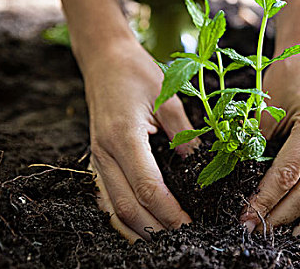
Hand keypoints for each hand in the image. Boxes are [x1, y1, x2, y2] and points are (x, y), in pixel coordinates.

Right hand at [82, 37, 192, 241]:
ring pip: (113, 210)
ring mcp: (97, 159)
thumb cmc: (137, 72)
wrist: (104, 58)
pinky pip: (107, 198)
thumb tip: (202, 167)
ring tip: (165, 240)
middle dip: (157, 230)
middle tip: (185, 238)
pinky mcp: (97, 160)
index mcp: (124, 137)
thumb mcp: (169, 97)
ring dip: (138, 230)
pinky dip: (125, 217)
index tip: (193, 225)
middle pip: (127, 208)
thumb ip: (185, 135)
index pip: (148, 188)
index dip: (170, 213)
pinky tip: (142, 224)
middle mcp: (105, 153)